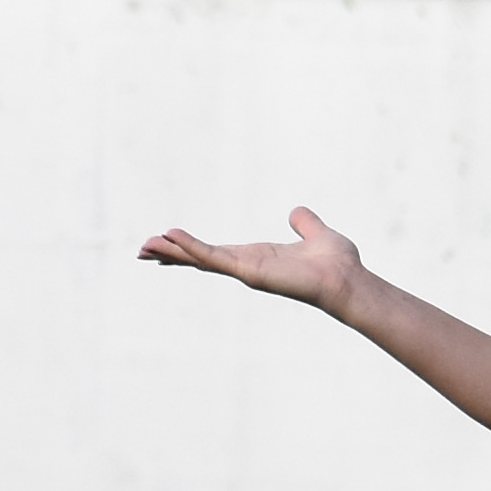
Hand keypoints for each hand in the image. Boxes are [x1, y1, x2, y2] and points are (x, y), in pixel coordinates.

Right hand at [139, 205, 375, 318]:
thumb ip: (305, 222)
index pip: (216, 253)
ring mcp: (246, 271)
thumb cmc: (337, 263)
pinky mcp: (249, 272)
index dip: (191, 248)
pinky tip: (171, 239)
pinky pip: (215, 258)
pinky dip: (192, 248)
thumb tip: (297, 211)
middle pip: (201, 259)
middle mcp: (248, 266)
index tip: (167, 243)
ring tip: (146, 246)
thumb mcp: (316, 233)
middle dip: (172, 255)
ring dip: (173, 253)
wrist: (347, 279)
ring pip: (201, 260)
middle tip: (143, 250)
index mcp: (258, 257)